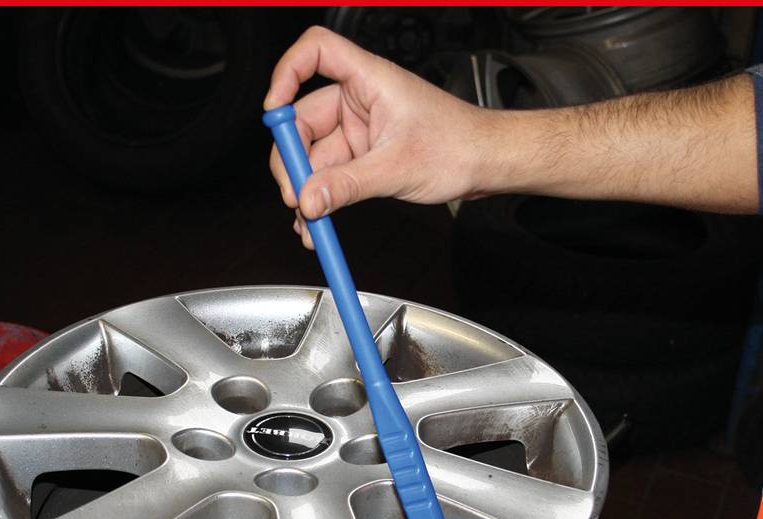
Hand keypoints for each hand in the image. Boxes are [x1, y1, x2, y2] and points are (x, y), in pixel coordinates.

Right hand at [264, 26, 494, 247]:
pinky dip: (323, 196)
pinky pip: (332, 173)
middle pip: (304, 118)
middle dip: (294, 160)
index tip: (274, 111)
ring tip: (309, 223)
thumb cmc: (459, 145)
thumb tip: (308, 199)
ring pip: (316, 154)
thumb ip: (347, 185)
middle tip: (294, 196)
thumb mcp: (397, 168)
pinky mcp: (365, 152)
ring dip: (307, 189)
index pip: (316, 51)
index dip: (287, 73)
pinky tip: (319, 221)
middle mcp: (361, 98)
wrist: (487, 163)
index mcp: (370, 79)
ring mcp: (361, 127)